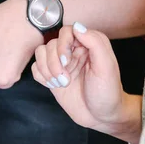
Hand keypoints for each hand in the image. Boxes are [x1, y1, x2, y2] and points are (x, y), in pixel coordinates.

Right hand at [32, 23, 140, 142]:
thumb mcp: (106, 66)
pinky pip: (36, 68)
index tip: (66, 61)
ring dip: (47, 69)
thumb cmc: (107, 92)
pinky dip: (41, 76)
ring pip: (40, 54)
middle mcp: (73, 51)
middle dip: (53, 62)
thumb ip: (95, 43)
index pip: (66, 32)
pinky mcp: (52, 77)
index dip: (62, 45)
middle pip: (51, 44)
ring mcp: (61, 64)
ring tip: (61, 83)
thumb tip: (77, 26)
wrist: (101, 117)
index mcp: (88, 44)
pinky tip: (54, 85)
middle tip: (65, 79)